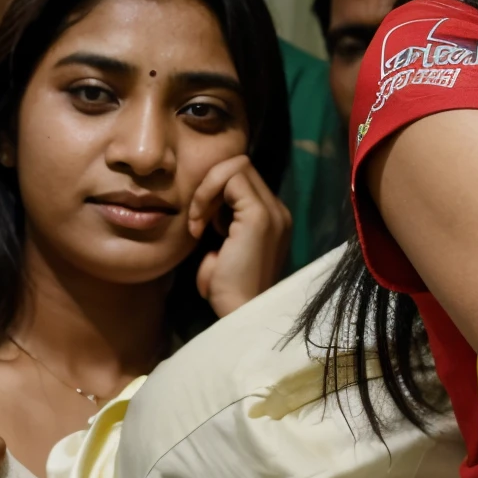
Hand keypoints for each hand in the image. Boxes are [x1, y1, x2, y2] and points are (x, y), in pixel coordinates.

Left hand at [190, 154, 293, 314]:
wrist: (240, 313)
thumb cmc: (227, 290)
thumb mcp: (223, 249)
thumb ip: (223, 223)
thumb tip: (208, 207)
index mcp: (272, 218)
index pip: (242, 178)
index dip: (215, 191)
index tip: (200, 223)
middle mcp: (278, 210)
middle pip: (240, 164)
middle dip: (209, 186)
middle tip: (198, 219)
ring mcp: (273, 211)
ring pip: (236, 165)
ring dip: (207, 190)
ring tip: (199, 223)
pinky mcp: (260, 216)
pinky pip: (230, 178)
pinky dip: (206, 195)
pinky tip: (200, 226)